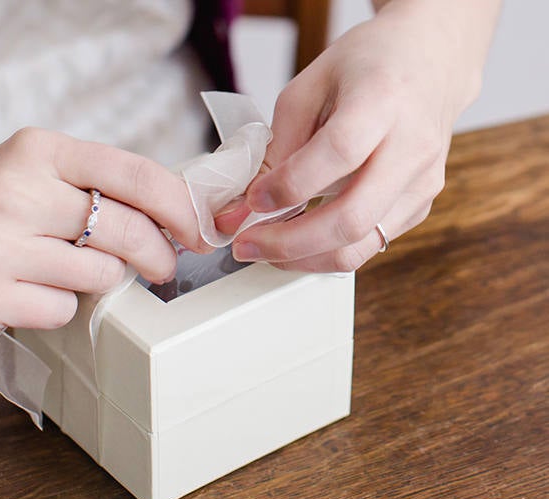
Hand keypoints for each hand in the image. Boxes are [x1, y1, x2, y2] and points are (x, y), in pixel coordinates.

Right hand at [0, 128, 207, 339]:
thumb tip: (173, 215)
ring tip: (65, 271)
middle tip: (163, 267)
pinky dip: (60, 306)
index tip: (198, 230)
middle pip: (125, 229)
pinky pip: (62, 310)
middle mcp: (15, 191)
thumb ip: (95, 186)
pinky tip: (28, 292)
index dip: (179, 205)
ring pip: (100, 276)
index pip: (133, 172)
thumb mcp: (32, 174)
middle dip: (158, 255)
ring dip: (99, 282)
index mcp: (37, 151)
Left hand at [216, 0, 498, 271]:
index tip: (252, 200)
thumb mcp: (309, 87)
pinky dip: (326, 251)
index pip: (338, 154)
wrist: (433, 62)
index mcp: (382, 100)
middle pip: (351, 218)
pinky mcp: (420, 205)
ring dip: (304, 258)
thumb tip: (243, 205)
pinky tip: (298, 239)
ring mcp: (421, 182)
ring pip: (361, 245)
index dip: (289, 186)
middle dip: (289, 243)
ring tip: (265, 249)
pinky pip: (369, 244)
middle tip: (246, 245)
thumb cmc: (368, 67)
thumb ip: (277, 145)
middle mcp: (412, 146)